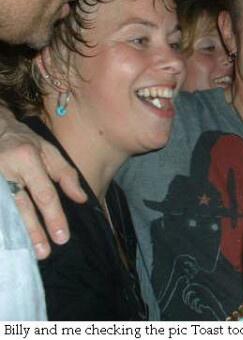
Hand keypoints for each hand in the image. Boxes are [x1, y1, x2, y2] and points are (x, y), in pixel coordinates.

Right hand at [0, 113, 83, 258]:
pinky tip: (8, 240)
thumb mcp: (50, 151)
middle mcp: (6, 170)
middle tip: (43, 253)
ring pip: (4, 211)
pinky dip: (3, 225)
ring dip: (14, 234)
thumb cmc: (25, 142)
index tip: (62, 237)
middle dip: (33, 232)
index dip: (53, 217)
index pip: (43, 193)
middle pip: (21, 206)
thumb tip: (81, 198)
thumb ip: (66, 174)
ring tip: (26, 253)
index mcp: (26, 158)